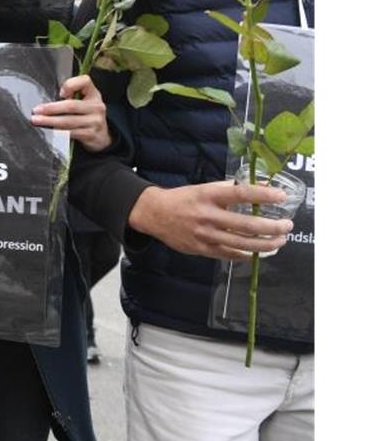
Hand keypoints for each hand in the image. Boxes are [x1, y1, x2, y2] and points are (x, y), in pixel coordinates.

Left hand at [31, 75, 110, 151]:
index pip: (85, 81)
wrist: (102, 136)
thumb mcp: (84, 100)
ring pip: (68, 121)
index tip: (60, 92)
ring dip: (50, 121)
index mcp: (93, 94)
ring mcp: (94, 122)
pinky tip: (49, 131)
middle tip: (36, 110)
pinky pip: (70, 133)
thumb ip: (72, 94)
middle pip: (71, 106)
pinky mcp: (90, 135)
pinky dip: (57, 132)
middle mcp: (96, 107)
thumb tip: (56, 97)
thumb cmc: (87, 114)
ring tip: (37, 121)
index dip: (71, 85)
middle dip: (51, 108)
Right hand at [128, 182, 292, 260]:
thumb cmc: (183, 199)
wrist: (154, 214)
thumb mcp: (205, 188)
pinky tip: (256, 252)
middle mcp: (208, 215)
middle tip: (287, 226)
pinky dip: (245, 254)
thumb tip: (260, 186)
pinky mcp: (201, 249)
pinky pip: (229, 254)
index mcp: (209, 195)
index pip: (241, 193)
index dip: (263, 195)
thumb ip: (230, 189)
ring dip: (266, 244)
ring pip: (242, 243)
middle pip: (247, 225)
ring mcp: (205, 234)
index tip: (281, 196)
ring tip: (280, 241)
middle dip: (272, 227)